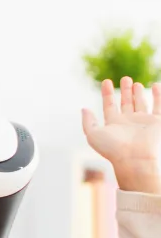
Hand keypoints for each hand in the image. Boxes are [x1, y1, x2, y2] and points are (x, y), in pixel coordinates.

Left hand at [82, 77, 160, 194]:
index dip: (107, 93)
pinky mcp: (157, 122)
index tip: (106, 81)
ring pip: (141, 103)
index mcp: (113, 124)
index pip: (109, 105)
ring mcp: (143, 122)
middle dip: (125, 91)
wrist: (134, 158)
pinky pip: (159, 106)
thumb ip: (88, 122)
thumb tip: (84, 108)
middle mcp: (128, 122)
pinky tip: (155, 85)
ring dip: (138, 93)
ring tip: (135, 83)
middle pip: (126, 103)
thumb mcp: (93, 134)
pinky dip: (158, 95)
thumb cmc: (112, 149)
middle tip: (125, 78)